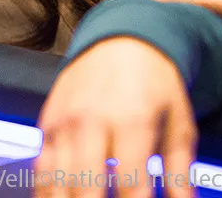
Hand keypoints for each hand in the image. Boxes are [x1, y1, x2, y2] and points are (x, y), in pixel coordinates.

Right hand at [34, 37, 196, 197]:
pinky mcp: (48, 122)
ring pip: (56, 182)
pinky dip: (47, 192)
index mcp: (132, 122)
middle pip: (85, 188)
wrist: (122, 40)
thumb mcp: (180, 126)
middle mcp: (92, 121)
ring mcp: (65, 122)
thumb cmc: (156, 85)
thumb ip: (180, 174)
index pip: (129, 187)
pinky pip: (41, 168)